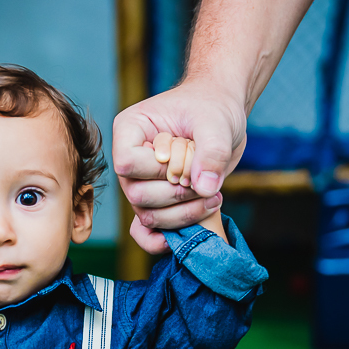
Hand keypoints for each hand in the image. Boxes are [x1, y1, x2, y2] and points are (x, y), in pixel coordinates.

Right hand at [113, 78, 245, 252]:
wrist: (221, 114)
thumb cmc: (212, 108)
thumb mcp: (216, 122)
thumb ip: (211, 152)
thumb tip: (203, 188)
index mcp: (130, 131)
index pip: (128, 163)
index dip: (159, 170)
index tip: (188, 158)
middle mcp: (129, 161)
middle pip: (137, 195)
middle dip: (177, 194)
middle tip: (207, 182)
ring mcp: (140, 184)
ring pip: (147, 215)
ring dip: (184, 213)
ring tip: (214, 196)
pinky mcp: (156, 202)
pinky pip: (146, 231)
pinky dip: (161, 239)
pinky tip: (185, 235)